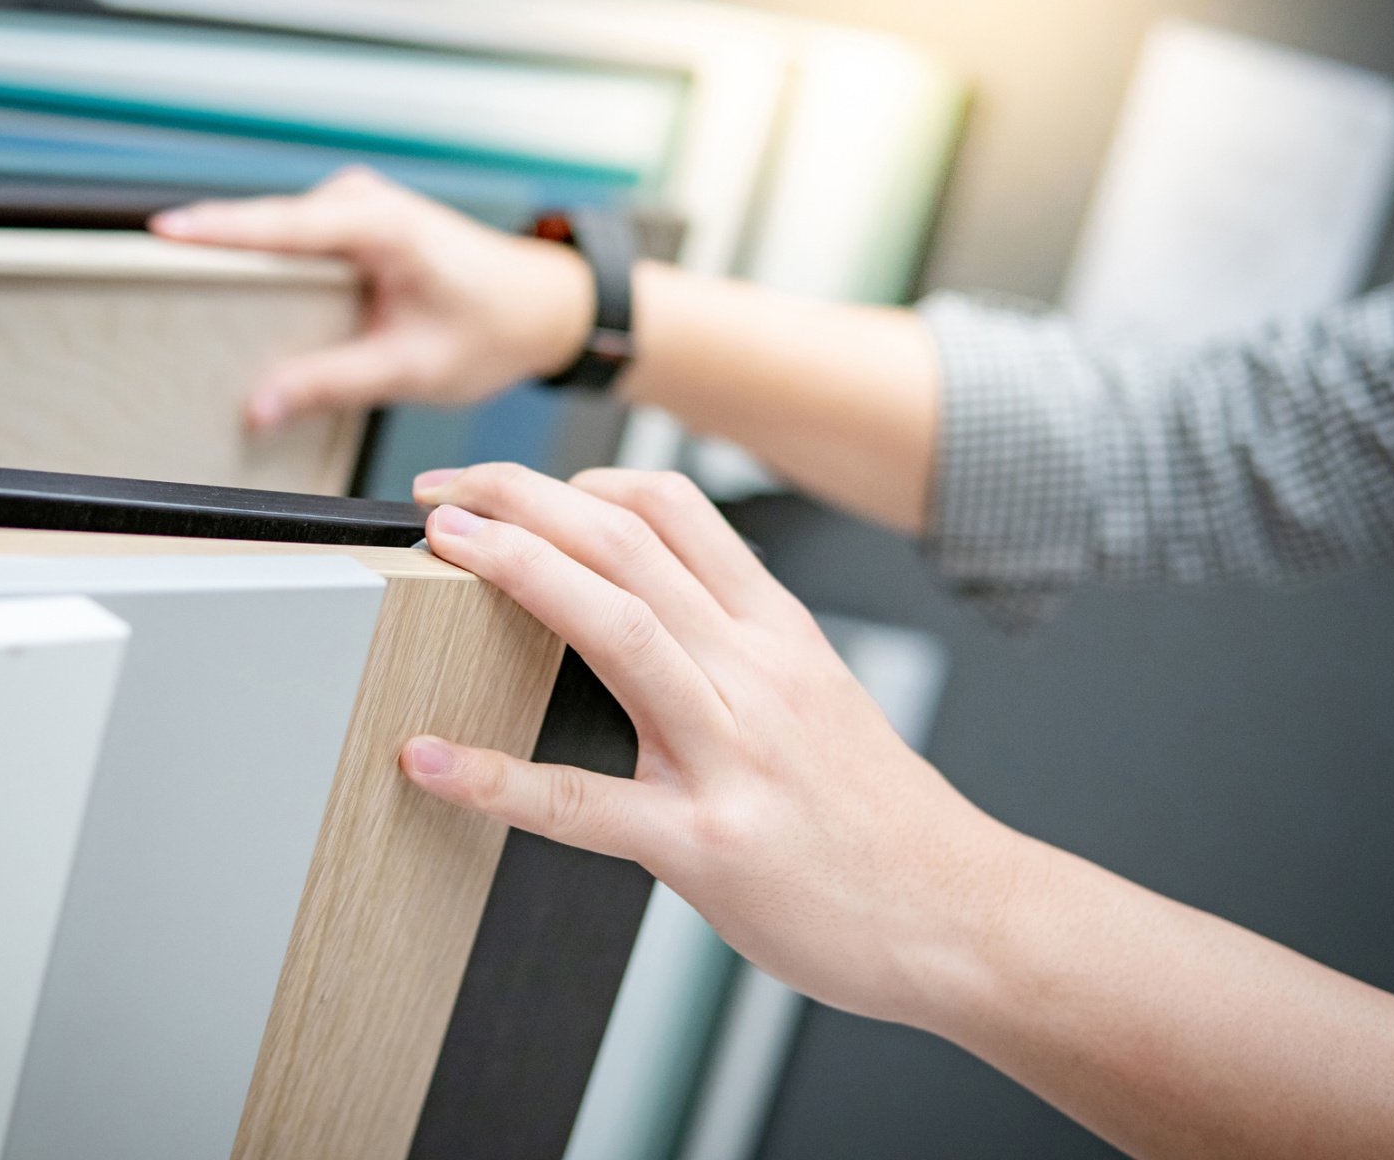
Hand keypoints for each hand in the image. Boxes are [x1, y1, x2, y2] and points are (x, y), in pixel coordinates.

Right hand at [151, 169, 593, 430]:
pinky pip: (290, 242)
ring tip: (185, 297)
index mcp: (382, 224)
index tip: (160, 233)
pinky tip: (238, 299)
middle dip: (212, 251)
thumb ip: (331, 384)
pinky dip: (264, 268)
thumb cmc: (490, 328)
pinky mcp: (349, 223)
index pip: (282, 225)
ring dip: (236, 263)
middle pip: (265, 224)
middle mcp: (362, 201)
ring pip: (273, 234)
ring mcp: (354, 207)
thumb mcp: (410, 368)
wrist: (538, 307)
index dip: (218, 231)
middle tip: (150, 284)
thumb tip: (260, 405)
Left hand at [397, 463, 1023, 1024]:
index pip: (673, 507)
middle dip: (524, 499)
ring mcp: (731, 753)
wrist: (963, 914)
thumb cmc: (878, 813)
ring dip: (519, 571)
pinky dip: (499, 779)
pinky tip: (430, 760)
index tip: (506, 484)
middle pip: (629, 543)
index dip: (577, 479)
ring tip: (441, 546)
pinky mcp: (707, 843)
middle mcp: (755, 671)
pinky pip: (587, 803)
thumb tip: (647, 600)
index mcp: (777, 630)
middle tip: (440, 492)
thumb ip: (740, 641)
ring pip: (618, 630)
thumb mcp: (818, 691)